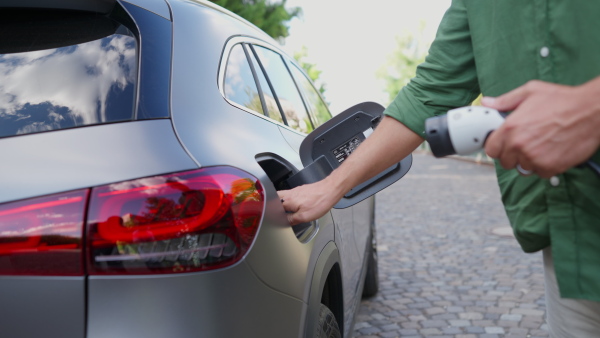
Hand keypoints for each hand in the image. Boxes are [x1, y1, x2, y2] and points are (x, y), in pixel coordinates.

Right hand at [277, 178, 343, 225]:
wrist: (330, 190)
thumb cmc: (319, 202)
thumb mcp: (305, 216)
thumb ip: (292, 219)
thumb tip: (284, 222)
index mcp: (288, 201)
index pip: (273, 208)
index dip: (273, 214)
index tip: (276, 219)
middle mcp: (289, 194)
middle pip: (275, 199)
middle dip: (275, 206)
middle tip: (278, 214)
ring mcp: (295, 191)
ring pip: (283, 196)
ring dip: (282, 203)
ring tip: (287, 211)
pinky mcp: (301, 189)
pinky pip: (291, 195)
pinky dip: (290, 200)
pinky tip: (296, 205)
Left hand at [483, 79, 599, 177]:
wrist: (592, 110)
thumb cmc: (563, 100)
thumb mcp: (530, 92)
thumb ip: (506, 100)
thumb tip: (488, 102)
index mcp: (510, 128)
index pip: (491, 150)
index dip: (497, 147)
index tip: (504, 144)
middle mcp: (519, 145)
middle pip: (506, 162)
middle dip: (513, 155)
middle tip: (526, 143)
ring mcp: (534, 158)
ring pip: (523, 168)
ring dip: (530, 161)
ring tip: (542, 145)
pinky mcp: (550, 167)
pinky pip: (540, 173)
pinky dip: (545, 166)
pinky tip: (552, 151)